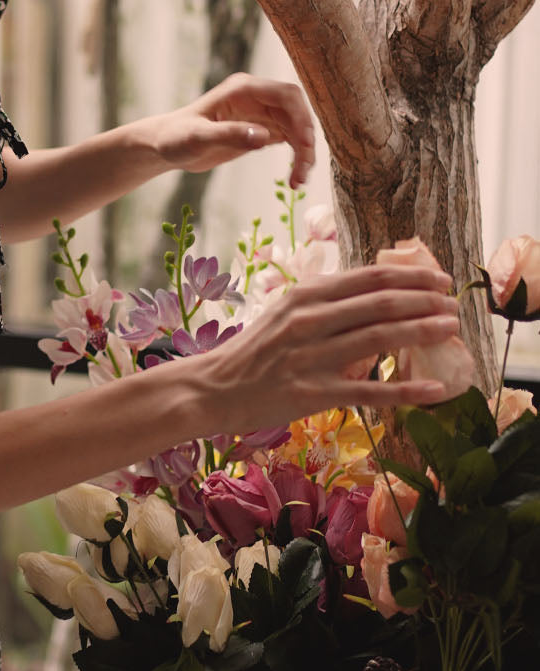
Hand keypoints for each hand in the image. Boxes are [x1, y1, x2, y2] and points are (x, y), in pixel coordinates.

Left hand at [144, 74, 315, 187]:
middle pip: (297, 112)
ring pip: (296, 129)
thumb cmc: (176, 137)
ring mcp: (261, 114)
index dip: (301, 117)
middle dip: (306, 139)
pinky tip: (294, 178)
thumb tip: (264, 137)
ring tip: (298, 181)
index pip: (285, 95)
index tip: (304, 143)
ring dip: (303, 153)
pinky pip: (289, 140)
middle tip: (303, 169)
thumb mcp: (198, 138)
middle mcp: (256, 98)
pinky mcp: (261, 131)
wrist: (165, 147)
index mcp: (243, 90)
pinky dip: (296, 158)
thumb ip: (229, 134)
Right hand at [203, 262, 461, 429]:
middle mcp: (310, 321)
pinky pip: (369, 392)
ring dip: (422, 332)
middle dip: (425, 301)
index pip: (369, 277)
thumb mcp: (285, 311)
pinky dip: (406, 390)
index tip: (440, 279)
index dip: (411, 276)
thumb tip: (373, 293)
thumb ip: (325, 301)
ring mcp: (312, 358)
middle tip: (454, 304)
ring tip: (452, 329)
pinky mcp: (314, 394)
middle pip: (381, 304)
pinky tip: (435, 390)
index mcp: (305, 295)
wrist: (216, 387)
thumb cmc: (255, 349)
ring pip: (379, 339)